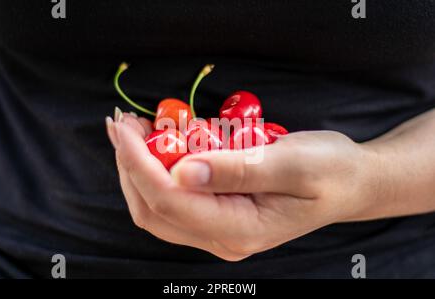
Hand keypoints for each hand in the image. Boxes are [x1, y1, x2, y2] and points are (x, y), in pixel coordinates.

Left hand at [106, 113, 378, 260]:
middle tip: (122, 123)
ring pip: (158, 207)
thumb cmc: (331, 171)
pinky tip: (159, 143)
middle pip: (154, 209)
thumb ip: (238, 170)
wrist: (351, 183)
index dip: (138, 163)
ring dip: (138, 168)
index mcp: (240, 228)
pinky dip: (158, 171)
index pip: (170, 201)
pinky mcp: (219, 215)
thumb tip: (181, 171)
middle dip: (129, 165)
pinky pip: (175, 199)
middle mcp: (223, 237)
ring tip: (135, 129)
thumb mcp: (293, 163)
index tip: (124, 127)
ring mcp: (219, 230)